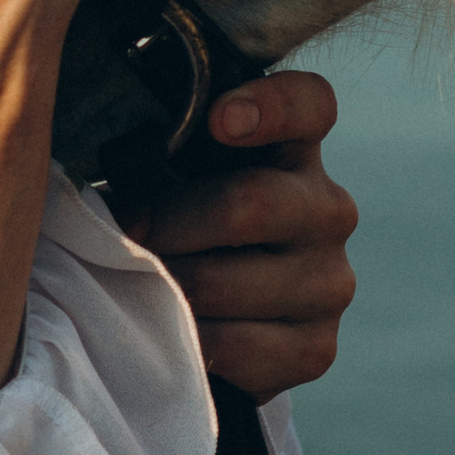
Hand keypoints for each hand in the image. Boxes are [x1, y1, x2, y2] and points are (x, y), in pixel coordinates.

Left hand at [130, 71, 358, 393]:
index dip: (271, 107)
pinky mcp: (316, 348)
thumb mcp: (173, 174)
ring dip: (165, 286)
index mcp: (295, 148)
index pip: (311, 105)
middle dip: (167, 223)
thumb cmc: (181, 222)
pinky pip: (230, 346)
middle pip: (248, 204)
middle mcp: (328, 210)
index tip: (218, 121)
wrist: (211, 315)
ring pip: (222, 283)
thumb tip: (123, 200)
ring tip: (141, 282)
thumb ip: (161, 155)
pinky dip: (185, 340)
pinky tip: (174, 329)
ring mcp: (331, 282)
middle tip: (126, 233)